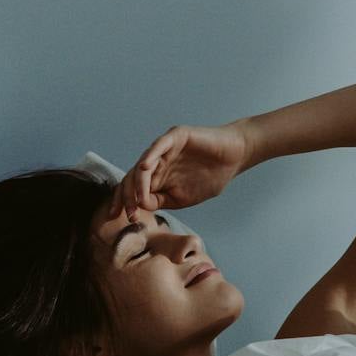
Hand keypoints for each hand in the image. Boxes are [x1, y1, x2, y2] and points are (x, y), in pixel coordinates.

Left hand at [110, 123, 249, 218]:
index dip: (124, 203)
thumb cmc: (210, 177)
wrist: (234, 157)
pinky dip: (150, 156)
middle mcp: (156, 162)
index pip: (132, 188)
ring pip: (142, 164)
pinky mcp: (175, 137)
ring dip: (137, 183)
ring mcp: (164, 148)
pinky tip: (144, 168)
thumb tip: (140, 206)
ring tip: (137, 199)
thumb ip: (161, 201)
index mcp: (156, 177)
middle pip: (132, 177)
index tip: (122, 219)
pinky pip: (159, 146)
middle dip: (127, 197)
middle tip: (129, 213)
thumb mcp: (182, 197)